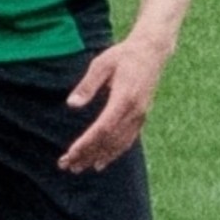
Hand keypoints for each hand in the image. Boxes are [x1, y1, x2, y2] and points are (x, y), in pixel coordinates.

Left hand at [58, 36, 167, 173]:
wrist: (152, 51)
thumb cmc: (123, 54)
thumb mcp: (101, 64)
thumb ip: (87, 85)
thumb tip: (71, 105)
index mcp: (124, 98)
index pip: (103, 128)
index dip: (87, 143)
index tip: (71, 153)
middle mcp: (134, 111)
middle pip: (109, 140)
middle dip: (87, 154)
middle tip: (67, 166)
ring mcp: (140, 116)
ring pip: (118, 144)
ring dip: (98, 157)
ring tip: (79, 168)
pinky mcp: (142, 117)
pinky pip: (127, 140)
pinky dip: (113, 153)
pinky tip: (101, 162)